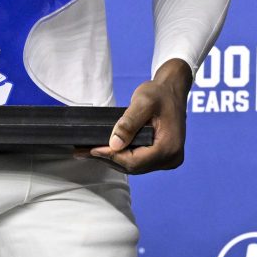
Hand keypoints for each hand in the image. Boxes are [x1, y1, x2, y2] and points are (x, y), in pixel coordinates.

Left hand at [88, 59, 188, 173]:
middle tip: (84, 151)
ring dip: (113, 159)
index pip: (135, 160)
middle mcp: (171, 158)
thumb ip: (128, 123)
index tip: (92, 149)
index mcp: (169, 147)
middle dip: (108, 158)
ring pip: (135, 166)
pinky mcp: (162, 157)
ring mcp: (168, 160)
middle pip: (134, 166)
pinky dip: (122, 156)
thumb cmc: (160, 93)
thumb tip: (114, 144)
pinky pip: (139, 162)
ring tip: (90, 151)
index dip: (112, 156)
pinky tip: (108, 150)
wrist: (172, 90)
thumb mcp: (143, 102)